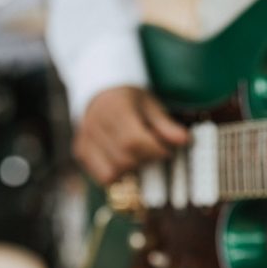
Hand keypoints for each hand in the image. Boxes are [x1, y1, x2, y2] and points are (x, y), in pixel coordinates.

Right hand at [73, 86, 187, 184]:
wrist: (102, 91)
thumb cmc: (131, 99)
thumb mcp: (151, 106)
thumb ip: (166, 126)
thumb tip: (185, 141)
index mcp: (115, 110)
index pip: (134, 142)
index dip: (155, 151)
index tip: (167, 151)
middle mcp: (95, 125)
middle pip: (124, 159)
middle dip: (145, 161)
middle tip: (154, 152)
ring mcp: (85, 140)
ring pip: (113, 172)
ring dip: (132, 170)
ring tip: (138, 155)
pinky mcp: (81, 152)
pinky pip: (102, 176)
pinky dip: (117, 174)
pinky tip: (125, 161)